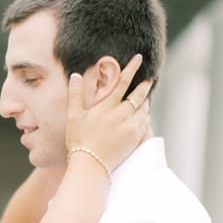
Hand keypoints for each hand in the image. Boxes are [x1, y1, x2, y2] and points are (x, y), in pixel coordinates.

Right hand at [66, 54, 152, 170]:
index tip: (139, 58)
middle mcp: (123, 115)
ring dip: (145, 102)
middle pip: (139, 95)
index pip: (123, 82)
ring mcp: (131, 127)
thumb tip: (75, 75)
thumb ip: (75, 94)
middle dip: (145, 85)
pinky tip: (142, 117)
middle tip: (149, 79)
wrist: (91, 165)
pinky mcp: (135, 139)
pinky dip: (144, 117)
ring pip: (144, 110)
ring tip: (144, 98)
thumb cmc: (79, 140)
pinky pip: (145, 124)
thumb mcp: (74, 116)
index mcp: (108, 106)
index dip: (132, 68)